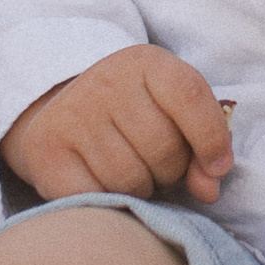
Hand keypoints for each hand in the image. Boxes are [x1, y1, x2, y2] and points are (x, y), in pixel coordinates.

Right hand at [2, 47, 232, 203]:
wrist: (63, 112)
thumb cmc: (135, 116)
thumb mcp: (174, 113)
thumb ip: (204, 146)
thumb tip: (209, 191)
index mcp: (146, 62)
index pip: (190, 96)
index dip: (211, 139)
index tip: (218, 168)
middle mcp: (105, 81)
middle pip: (163, 149)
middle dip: (171, 173)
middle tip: (158, 169)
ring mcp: (71, 114)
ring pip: (131, 180)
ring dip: (142, 191)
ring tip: (134, 175)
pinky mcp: (46, 151)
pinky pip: (96, 196)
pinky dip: (109, 202)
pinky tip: (106, 187)